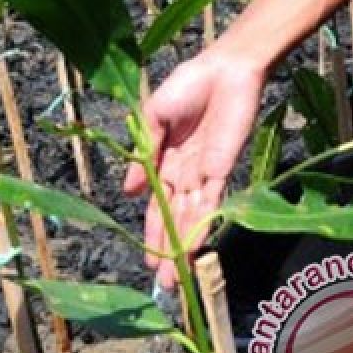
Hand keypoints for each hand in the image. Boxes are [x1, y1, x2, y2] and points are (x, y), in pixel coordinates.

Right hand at [124, 49, 266, 288]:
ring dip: (184, 246)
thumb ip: (143, 154)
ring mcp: (205, 173)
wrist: (224, 69)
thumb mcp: (153, 118)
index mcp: (165, 161)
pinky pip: (211, 201)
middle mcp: (186, 173)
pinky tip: (196, 246)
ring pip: (192, 217)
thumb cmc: (187, 85)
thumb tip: (127, 192)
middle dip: (168, 249)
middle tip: (164, 282)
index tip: (148, 258)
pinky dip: (203, 224)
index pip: (157, 203)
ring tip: (178, 276)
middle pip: (175, 218)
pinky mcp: (223, 168)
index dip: (152, 230)